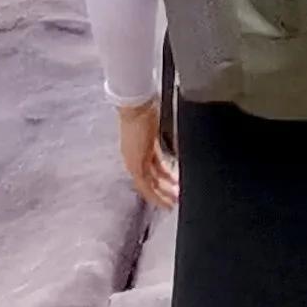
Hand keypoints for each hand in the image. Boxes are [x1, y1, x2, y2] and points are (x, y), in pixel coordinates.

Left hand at [115, 96, 177, 210]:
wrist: (136, 105)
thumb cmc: (144, 109)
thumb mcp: (154, 128)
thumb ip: (158, 140)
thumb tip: (169, 145)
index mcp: (135, 149)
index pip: (149, 170)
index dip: (161, 180)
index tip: (173, 185)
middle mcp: (132, 158)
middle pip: (147, 180)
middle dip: (163, 191)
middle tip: (175, 199)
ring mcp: (133, 162)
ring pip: (148, 185)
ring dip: (162, 194)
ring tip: (175, 201)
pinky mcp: (136, 164)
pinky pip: (146, 185)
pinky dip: (157, 193)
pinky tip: (168, 198)